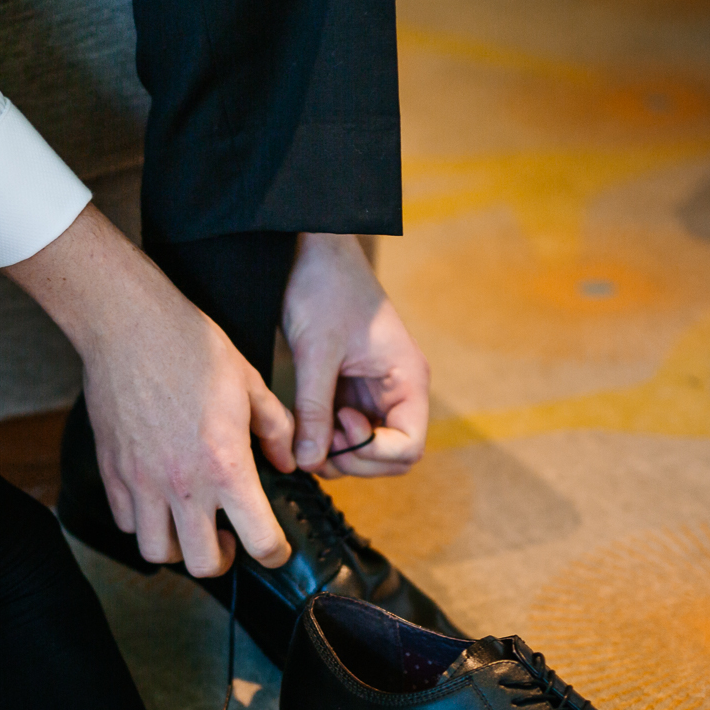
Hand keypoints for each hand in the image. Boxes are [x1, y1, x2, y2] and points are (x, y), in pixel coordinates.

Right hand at [4, 206, 295, 577]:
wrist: (128, 326)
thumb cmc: (191, 348)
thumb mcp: (251, 384)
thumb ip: (277, 430)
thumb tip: (288, 461)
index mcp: (226, 466)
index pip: (260, 541)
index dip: (276, 554)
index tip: (276, 549)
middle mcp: (182, 484)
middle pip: (203, 564)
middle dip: (225, 559)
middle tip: (231, 538)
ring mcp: (141, 482)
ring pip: (157, 552)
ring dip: (179, 547)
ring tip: (190, 523)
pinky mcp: (112, 472)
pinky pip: (125, 522)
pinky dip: (143, 521)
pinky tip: (158, 499)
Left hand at [283, 233, 429, 477]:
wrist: (310, 247)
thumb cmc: (324, 286)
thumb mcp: (316, 351)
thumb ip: (315, 410)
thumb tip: (311, 462)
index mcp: (407, 379)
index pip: (408, 446)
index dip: (373, 454)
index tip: (340, 429)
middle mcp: (396, 391)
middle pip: (389, 456)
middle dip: (353, 459)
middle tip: (315, 440)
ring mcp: (372, 392)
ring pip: (364, 449)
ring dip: (335, 453)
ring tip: (305, 430)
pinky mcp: (348, 389)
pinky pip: (342, 430)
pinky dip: (323, 437)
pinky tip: (301, 424)